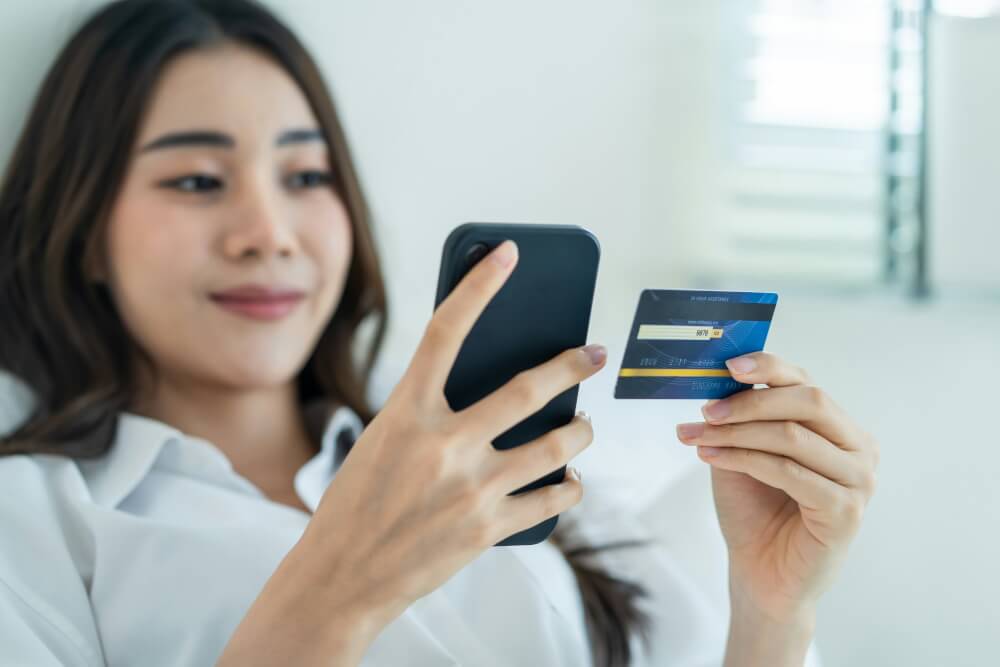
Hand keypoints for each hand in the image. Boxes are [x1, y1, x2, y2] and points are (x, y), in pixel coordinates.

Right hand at [298, 239, 605, 626]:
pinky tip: (568, 481)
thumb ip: (432, 414)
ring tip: (585, 425)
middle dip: (571, 366)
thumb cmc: (358, 502)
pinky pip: (553, 500)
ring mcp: (471, 488)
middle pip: (527, 391)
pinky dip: (569, 487)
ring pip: (557, 447)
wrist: (341, 578)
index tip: (509, 254)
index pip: (445, 331)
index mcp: (406, 413)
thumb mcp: (383, 441)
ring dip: (581, 432)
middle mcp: (443, 445)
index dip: (479, 285)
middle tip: (594, 353)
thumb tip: (500, 398)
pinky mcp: (490, 529)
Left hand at [675, 352, 878, 625]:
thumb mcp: (743, 451)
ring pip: (792, 436)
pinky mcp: (846, 511)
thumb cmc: (756, 510)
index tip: (728, 365)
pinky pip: (789, 472)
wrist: (761, 573)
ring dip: (737, 433)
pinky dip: (744, 459)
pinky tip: (712, 457)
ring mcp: (859, 480)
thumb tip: (721, 376)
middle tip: (706, 410)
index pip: (806, 382)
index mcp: (839, 427)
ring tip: (697, 437)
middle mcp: (858, 448)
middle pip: (808, 401)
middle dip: (750, 401)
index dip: (769, 367)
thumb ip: (742, 417)